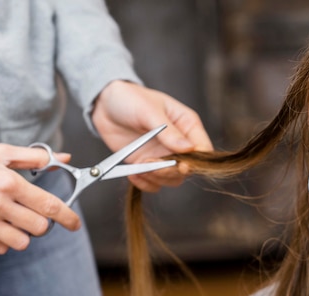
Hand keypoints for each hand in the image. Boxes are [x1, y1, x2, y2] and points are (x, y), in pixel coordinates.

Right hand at [0, 144, 80, 253]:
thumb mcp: (0, 153)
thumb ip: (35, 158)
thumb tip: (64, 158)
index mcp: (9, 183)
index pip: (50, 206)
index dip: (68, 217)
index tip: (75, 223)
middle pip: (39, 228)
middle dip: (42, 223)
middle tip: (33, 215)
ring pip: (21, 242)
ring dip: (22, 234)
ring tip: (11, 221)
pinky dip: (1, 241)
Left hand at [91, 80, 212, 191]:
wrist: (105, 105)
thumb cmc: (131, 99)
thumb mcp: (150, 111)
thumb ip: (168, 132)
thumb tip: (189, 149)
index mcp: (187, 125)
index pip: (203, 148)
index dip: (197, 160)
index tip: (183, 166)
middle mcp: (179, 143)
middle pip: (187, 168)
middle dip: (170, 171)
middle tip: (152, 165)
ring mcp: (163, 156)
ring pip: (172, 179)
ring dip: (157, 178)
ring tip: (139, 167)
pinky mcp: (147, 164)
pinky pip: (154, 183)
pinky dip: (145, 184)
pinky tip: (133, 174)